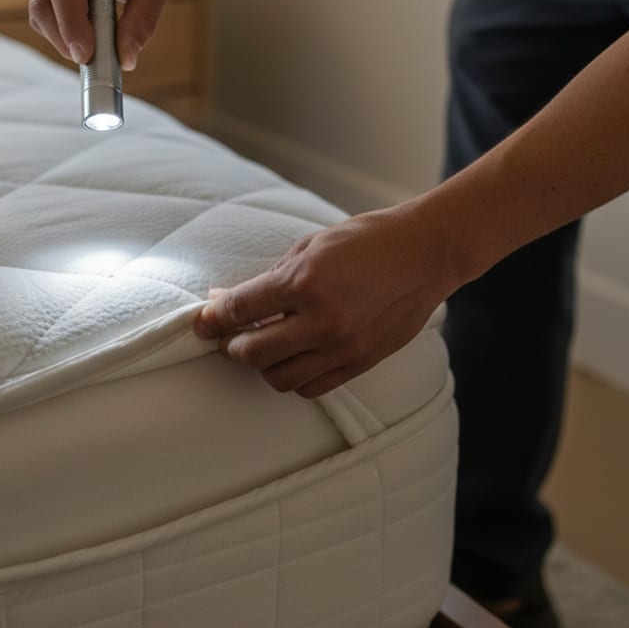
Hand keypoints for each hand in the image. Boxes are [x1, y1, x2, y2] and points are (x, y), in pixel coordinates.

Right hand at [29, 0, 178, 68]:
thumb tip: (125, 59)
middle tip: (92, 61)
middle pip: (43, 1)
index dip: (70, 24)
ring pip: (39, 10)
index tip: (85, 55)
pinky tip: (87, 27)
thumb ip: (142, 21)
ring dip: (62, 36)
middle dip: (64, 38)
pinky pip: (42, 9)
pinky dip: (61, 28)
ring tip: (95, 41)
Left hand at [192, 206, 456, 397]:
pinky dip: (292, 376)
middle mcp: (322, 320)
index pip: (241, 310)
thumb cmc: (366, 241)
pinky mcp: (360, 363)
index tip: (203, 322)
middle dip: (233, 345)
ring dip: (262, 365)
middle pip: (252, 353)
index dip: (214, 319)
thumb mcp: (310, 246)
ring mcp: (343, 346)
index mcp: (305, 282)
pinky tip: (293, 356)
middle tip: (232, 335)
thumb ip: (268, 277)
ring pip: (278, 378)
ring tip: (263, 346)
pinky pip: (310, 387)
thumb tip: (226, 300)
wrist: (425, 253)